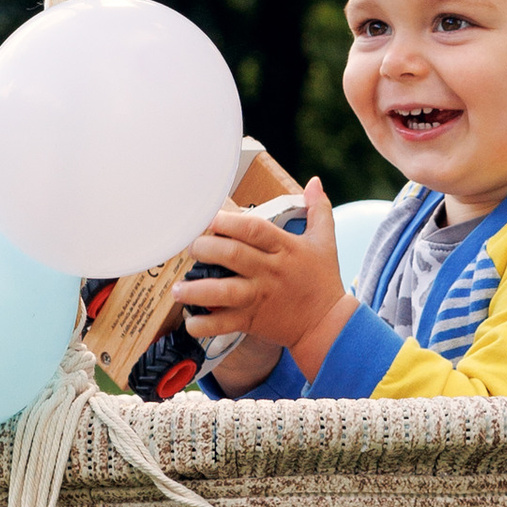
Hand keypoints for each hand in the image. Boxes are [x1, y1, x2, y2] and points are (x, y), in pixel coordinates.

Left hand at [181, 179, 354, 383]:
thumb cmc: (323, 280)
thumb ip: (318, 209)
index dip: (229, 221)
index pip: (254, 229)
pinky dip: (205, 324)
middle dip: (206, 249)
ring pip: (224, 291)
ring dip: (197, 289)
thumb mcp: (325, 241)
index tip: (210, 217)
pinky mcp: (253, 321)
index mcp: (285, 248)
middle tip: (191, 247)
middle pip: (233, 255)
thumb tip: (315, 181)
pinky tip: (191, 320)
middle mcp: (270, 271)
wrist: (328, 326)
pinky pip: (224, 324)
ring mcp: (259, 297)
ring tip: (178, 288)